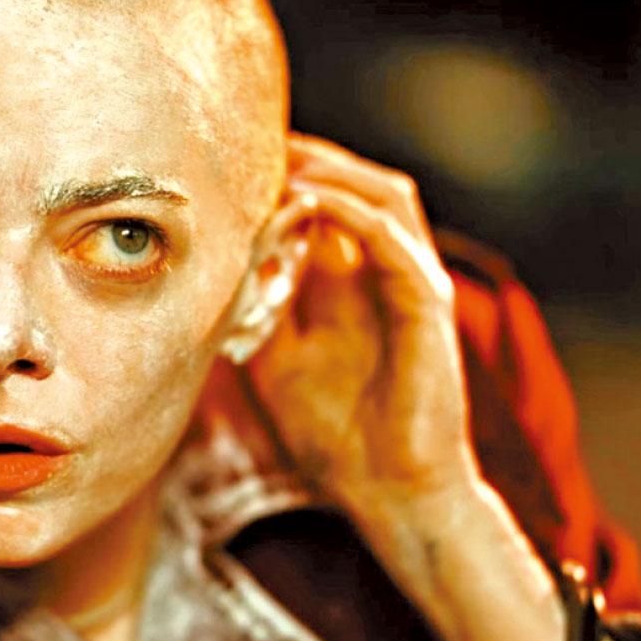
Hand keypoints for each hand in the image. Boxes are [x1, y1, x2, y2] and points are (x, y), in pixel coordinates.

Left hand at [244, 136, 640, 640]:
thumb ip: (257, 308)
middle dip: (309, 157)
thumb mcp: (275, 360)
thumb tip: (213, 265)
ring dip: (332, 171)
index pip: (331, 201)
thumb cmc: (336, 437)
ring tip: (279, 161)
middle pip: (360, 182)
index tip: (231, 161)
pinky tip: (308, 202)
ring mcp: (415, 285)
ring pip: (385, 196)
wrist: (388, 495)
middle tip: (252, 145)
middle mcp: (391, 273)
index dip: (287, 174)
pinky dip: (352, 214)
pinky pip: (394, 243)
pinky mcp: (427, 308)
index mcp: (358, 283)